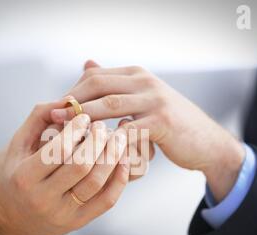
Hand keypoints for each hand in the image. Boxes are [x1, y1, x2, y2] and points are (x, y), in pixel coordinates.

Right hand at [0, 98, 129, 234]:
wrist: (13, 219)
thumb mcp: (18, 145)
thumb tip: (70, 101)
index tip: (85, 117)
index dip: (76, 130)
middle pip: (81, 166)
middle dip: (97, 141)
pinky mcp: (79, 221)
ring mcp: (64, 213)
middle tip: (103, 126)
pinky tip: (122, 159)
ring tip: (116, 138)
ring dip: (112, 156)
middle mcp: (44, 198)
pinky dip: (119, 178)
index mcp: (25, 177)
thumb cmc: (16, 175)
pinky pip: (107, 200)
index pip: (58, 151)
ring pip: (96, 182)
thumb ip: (39, 118)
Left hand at [50, 62, 244, 201]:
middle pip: (98, 86)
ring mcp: (155, 100)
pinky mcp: (162, 122)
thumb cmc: (167, 124)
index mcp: (136, 75)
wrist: (204, 142)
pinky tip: (94, 148)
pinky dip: (109, 138)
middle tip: (52, 117)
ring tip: (65, 131)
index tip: (55, 109)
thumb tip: (86, 64)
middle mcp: (144, 82)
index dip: (72, 92)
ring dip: (85, 117)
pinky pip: (128, 129)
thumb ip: (115, 83)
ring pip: (111, 105)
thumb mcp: (141, 98)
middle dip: (73, 102)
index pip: (95, 77)